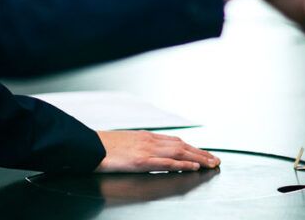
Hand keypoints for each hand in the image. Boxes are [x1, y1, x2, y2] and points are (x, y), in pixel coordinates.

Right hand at [95, 130, 219, 172]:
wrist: (89, 146)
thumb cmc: (104, 146)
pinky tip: (193, 167)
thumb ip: (141, 146)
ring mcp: (146, 150)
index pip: (176, 141)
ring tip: (211, 164)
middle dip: (201, 153)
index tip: (205, 153)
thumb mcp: (126, 142)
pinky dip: (182, 164)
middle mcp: (150, 141)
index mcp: (147, 136)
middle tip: (216, 160)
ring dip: (198, 158)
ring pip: (179, 152)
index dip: (193, 147)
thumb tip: (152, 152)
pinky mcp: (141, 160)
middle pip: (182, 145)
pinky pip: (166, 162)